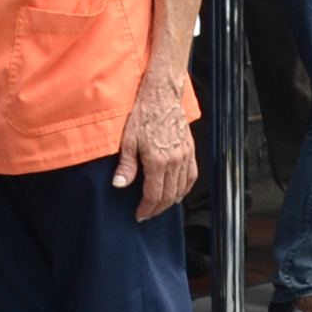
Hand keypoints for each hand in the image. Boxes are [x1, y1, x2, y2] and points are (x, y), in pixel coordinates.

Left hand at [111, 78, 198, 220]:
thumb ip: (126, 165)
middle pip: (168, 195)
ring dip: (170, 201)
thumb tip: (119, 185)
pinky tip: (178, 194)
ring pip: (181, 188)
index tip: (139, 215)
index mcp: (157, 160)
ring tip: (159, 207)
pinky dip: (185, 189)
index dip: (146, 208)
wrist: (162, 95)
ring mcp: (185, 156)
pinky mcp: (190, 150)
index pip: (153, 194)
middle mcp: (174, 161)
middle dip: (157, 208)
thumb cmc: (143, 114)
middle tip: (147, 214)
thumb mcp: (128, 139)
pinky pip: (192, 176)